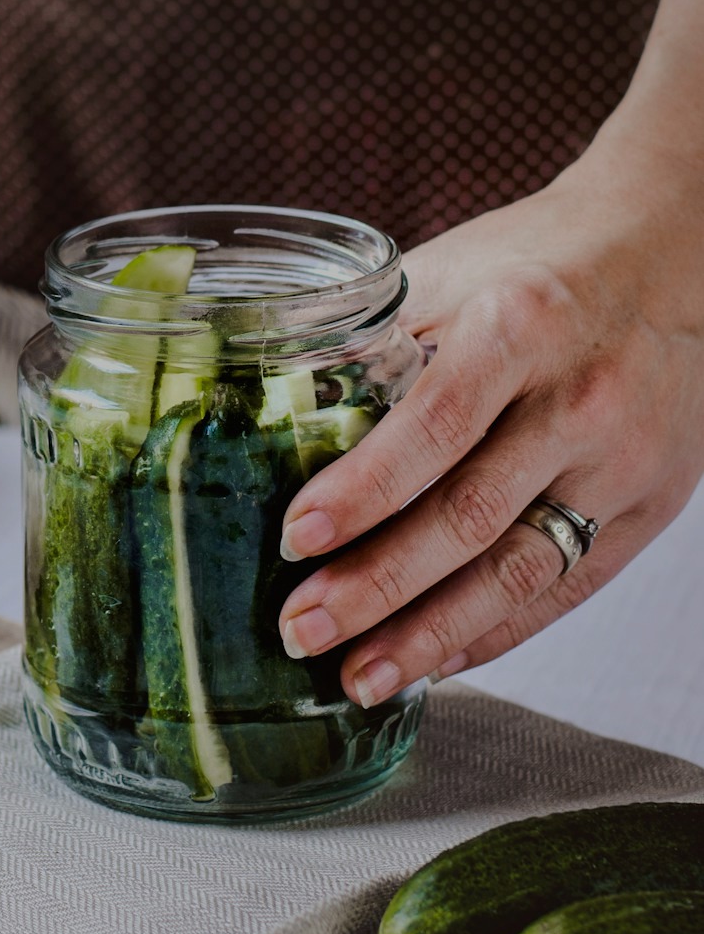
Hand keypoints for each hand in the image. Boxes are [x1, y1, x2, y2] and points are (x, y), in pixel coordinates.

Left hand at [276, 136, 703, 707]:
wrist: (668, 257)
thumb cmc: (533, 265)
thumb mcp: (447, 274)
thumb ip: (371, 343)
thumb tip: (270, 417)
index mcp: (519, 326)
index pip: (433, 425)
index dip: (362, 491)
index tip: (296, 539)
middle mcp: (580, 399)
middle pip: (470, 515)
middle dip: (377, 585)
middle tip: (301, 630)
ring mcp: (623, 462)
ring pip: (519, 571)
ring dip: (430, 635)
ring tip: (358, 677)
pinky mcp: (649, 507)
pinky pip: (565, 588)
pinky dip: (495, 632)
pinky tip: (434, 660)